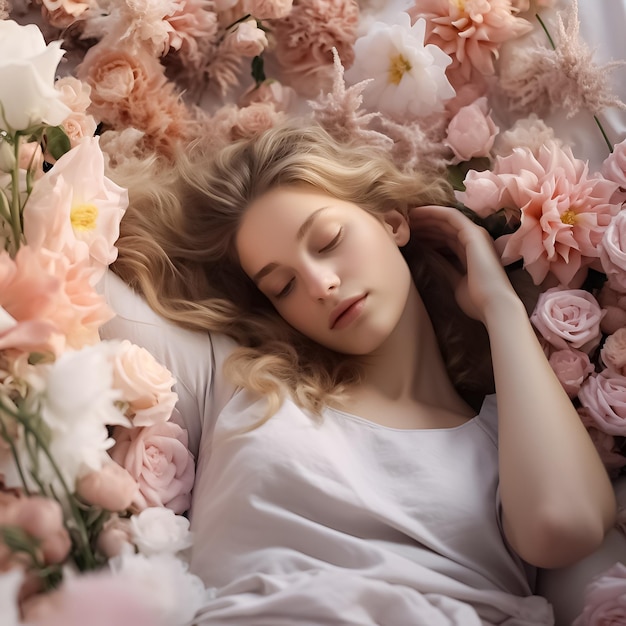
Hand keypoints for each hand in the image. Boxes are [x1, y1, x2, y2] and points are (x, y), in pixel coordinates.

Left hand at [408, 205, 519, 322]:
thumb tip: (431, 256)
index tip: (410, 236)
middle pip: (445, 227)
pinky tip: (417, 213)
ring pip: (446, 220)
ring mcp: (476, 235)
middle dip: (424, 224)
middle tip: (404, 224)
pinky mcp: (473, 233)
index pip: (446, 238)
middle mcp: (475, 240)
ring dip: (426, 217)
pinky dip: (433, 212)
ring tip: (406, 217)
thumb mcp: (454, 279)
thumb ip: (444, 266)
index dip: (428, 235)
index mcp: (472, 252)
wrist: (493, 306)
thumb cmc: (476, 299)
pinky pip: (451, 216)